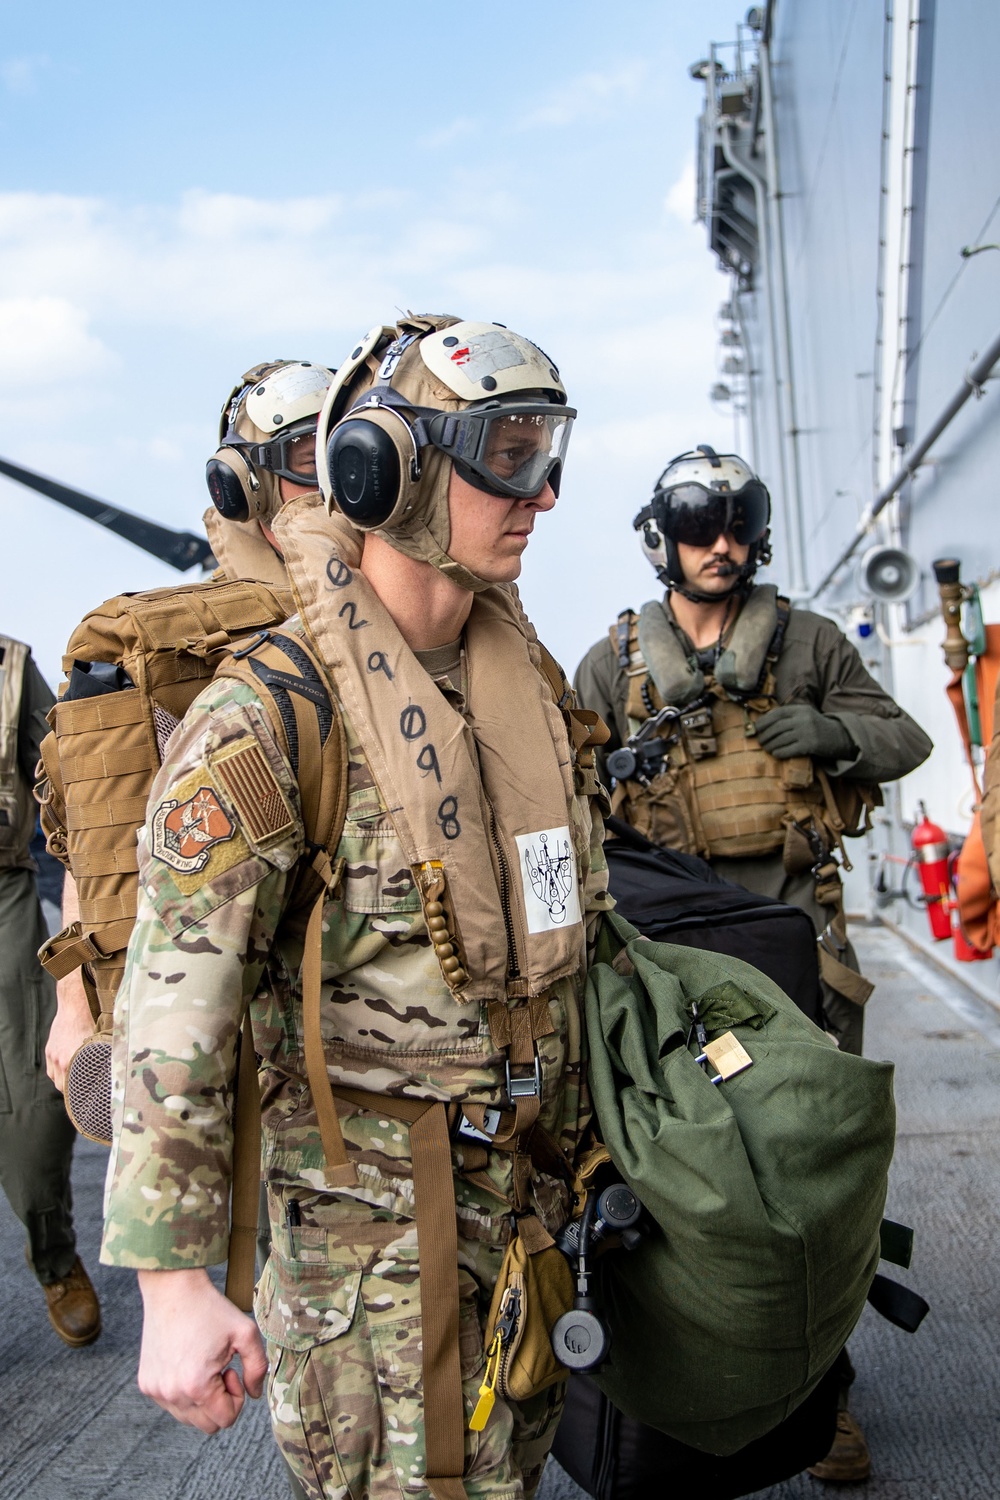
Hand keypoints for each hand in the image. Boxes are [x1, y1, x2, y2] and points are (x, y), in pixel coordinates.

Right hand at [45, 969, 95, 1092]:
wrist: (75, 1005)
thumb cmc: (93, 1021)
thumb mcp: (100, 1042)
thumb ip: (103, 1058)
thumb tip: (118, 1070)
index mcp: (74, 1060)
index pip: (75, 1088)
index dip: (83, 1096)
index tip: (92, 1100)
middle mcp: (61, 1060)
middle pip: (63, 1087)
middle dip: (74, 1092)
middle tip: (86, 1094)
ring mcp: (53, 1056)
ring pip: (56, 1080)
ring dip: (65, 1084)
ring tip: (78, 1084)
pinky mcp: (49, 1051)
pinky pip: (51, 1071)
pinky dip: (58, 1075)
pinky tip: (68, 1074)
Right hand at [137, 1268, 267, 1432]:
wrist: (172, 1289)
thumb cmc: (210, 1308)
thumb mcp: (246, 1332)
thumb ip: (258, 1368)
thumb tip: (255, 1395)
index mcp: (196, 1386)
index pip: (225, 1420)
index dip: (237, 1398)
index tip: (232, 1369)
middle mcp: (171, 1394)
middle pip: (207, 1425)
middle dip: (221, 1401)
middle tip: (220, 1368)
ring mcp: (155, 1391)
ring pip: (188, 1417)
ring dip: (202, 1399)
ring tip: (204, 1365)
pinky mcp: (146, 1384)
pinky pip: (172, 1404)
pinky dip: (184, 1392)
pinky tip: (188, 1362)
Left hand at [754, 704, 854, 761]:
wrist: (838, 736)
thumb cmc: (815, 726)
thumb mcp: (803, 716)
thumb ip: (787, 717)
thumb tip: (762, 723)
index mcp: (800, 710)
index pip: (778, 713)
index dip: (765, 721)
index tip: (756, 727)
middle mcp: (803, 719)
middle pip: (777, 727)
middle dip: (765, 735)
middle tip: (760, 740)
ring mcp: (807, 732)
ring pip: (781, 739)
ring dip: (770, 745)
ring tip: (766, 748)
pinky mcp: (810, 745)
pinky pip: (789, 749)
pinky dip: (780, 752)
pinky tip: (776, 753)